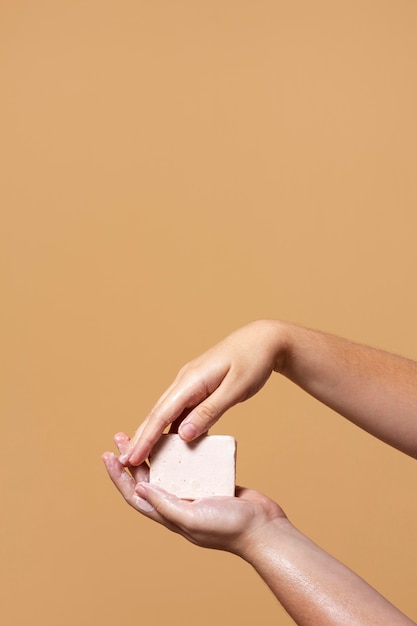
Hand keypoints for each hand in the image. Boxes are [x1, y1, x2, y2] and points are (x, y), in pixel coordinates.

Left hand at [102, 432, 285, 554]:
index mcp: (169, 515)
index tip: (107, 455)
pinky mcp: (212, 482)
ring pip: (168, 469)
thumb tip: (139, 489)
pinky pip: (191, 464)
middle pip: (147, 478)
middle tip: (121, 436)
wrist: (264, 528)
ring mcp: (195, 493)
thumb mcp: (192, 519)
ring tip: (147, 431)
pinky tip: (181, 435)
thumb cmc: (230, 528)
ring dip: (155, 451)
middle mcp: (178, 504)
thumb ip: (166, 505)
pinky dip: (183, 450)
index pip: (134, 495)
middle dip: (132, 457)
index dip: (118, 477)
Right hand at [121, 320, 286, 465]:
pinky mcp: (199, 388)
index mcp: (191, 380)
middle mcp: (185, 381)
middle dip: (141, 438)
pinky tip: (172, 444)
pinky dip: (173, 428)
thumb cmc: (252, 362)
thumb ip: (209, 412)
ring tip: (142, 458)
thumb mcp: (235, 389)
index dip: (145, 438)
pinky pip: (181, 411)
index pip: (161, 414)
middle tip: (125, 463)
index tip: (131, 458)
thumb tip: (183, 435)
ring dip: (154, 435)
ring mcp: (191, 384)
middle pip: (157, 414)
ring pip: (167, 413)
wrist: (264, 340)